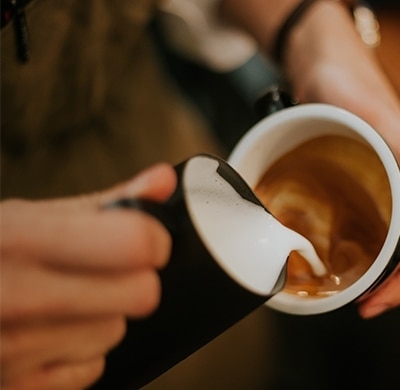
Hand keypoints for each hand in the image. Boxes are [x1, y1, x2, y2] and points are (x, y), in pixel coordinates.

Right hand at [0, 163, 175, 389]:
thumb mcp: (27, 218)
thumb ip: (104, 203)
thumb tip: (163, 181)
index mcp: (20, 241)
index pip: (136, 244)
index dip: (152, 240)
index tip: (144, 240)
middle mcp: (15, 297)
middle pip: (140, 294)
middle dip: (131, 280)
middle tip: (102, 271)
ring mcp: (12, 351)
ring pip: (116, 332)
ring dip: (101, 318)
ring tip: (60, 303)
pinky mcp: (16, 388)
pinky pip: (92, 369)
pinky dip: (78, 354)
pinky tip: (47, 334)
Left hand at [281, 3, 399, 317]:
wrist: (322, 67)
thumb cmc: (355, 90)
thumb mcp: (387, 122)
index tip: (378, 302)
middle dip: (392, 287)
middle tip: (362, 307)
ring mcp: (379, 192)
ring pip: (388, 244)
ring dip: (377, 274)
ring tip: (354, 293)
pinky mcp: (357, 187)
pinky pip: (365, 225)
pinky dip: (357, 250)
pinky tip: (339, 259)